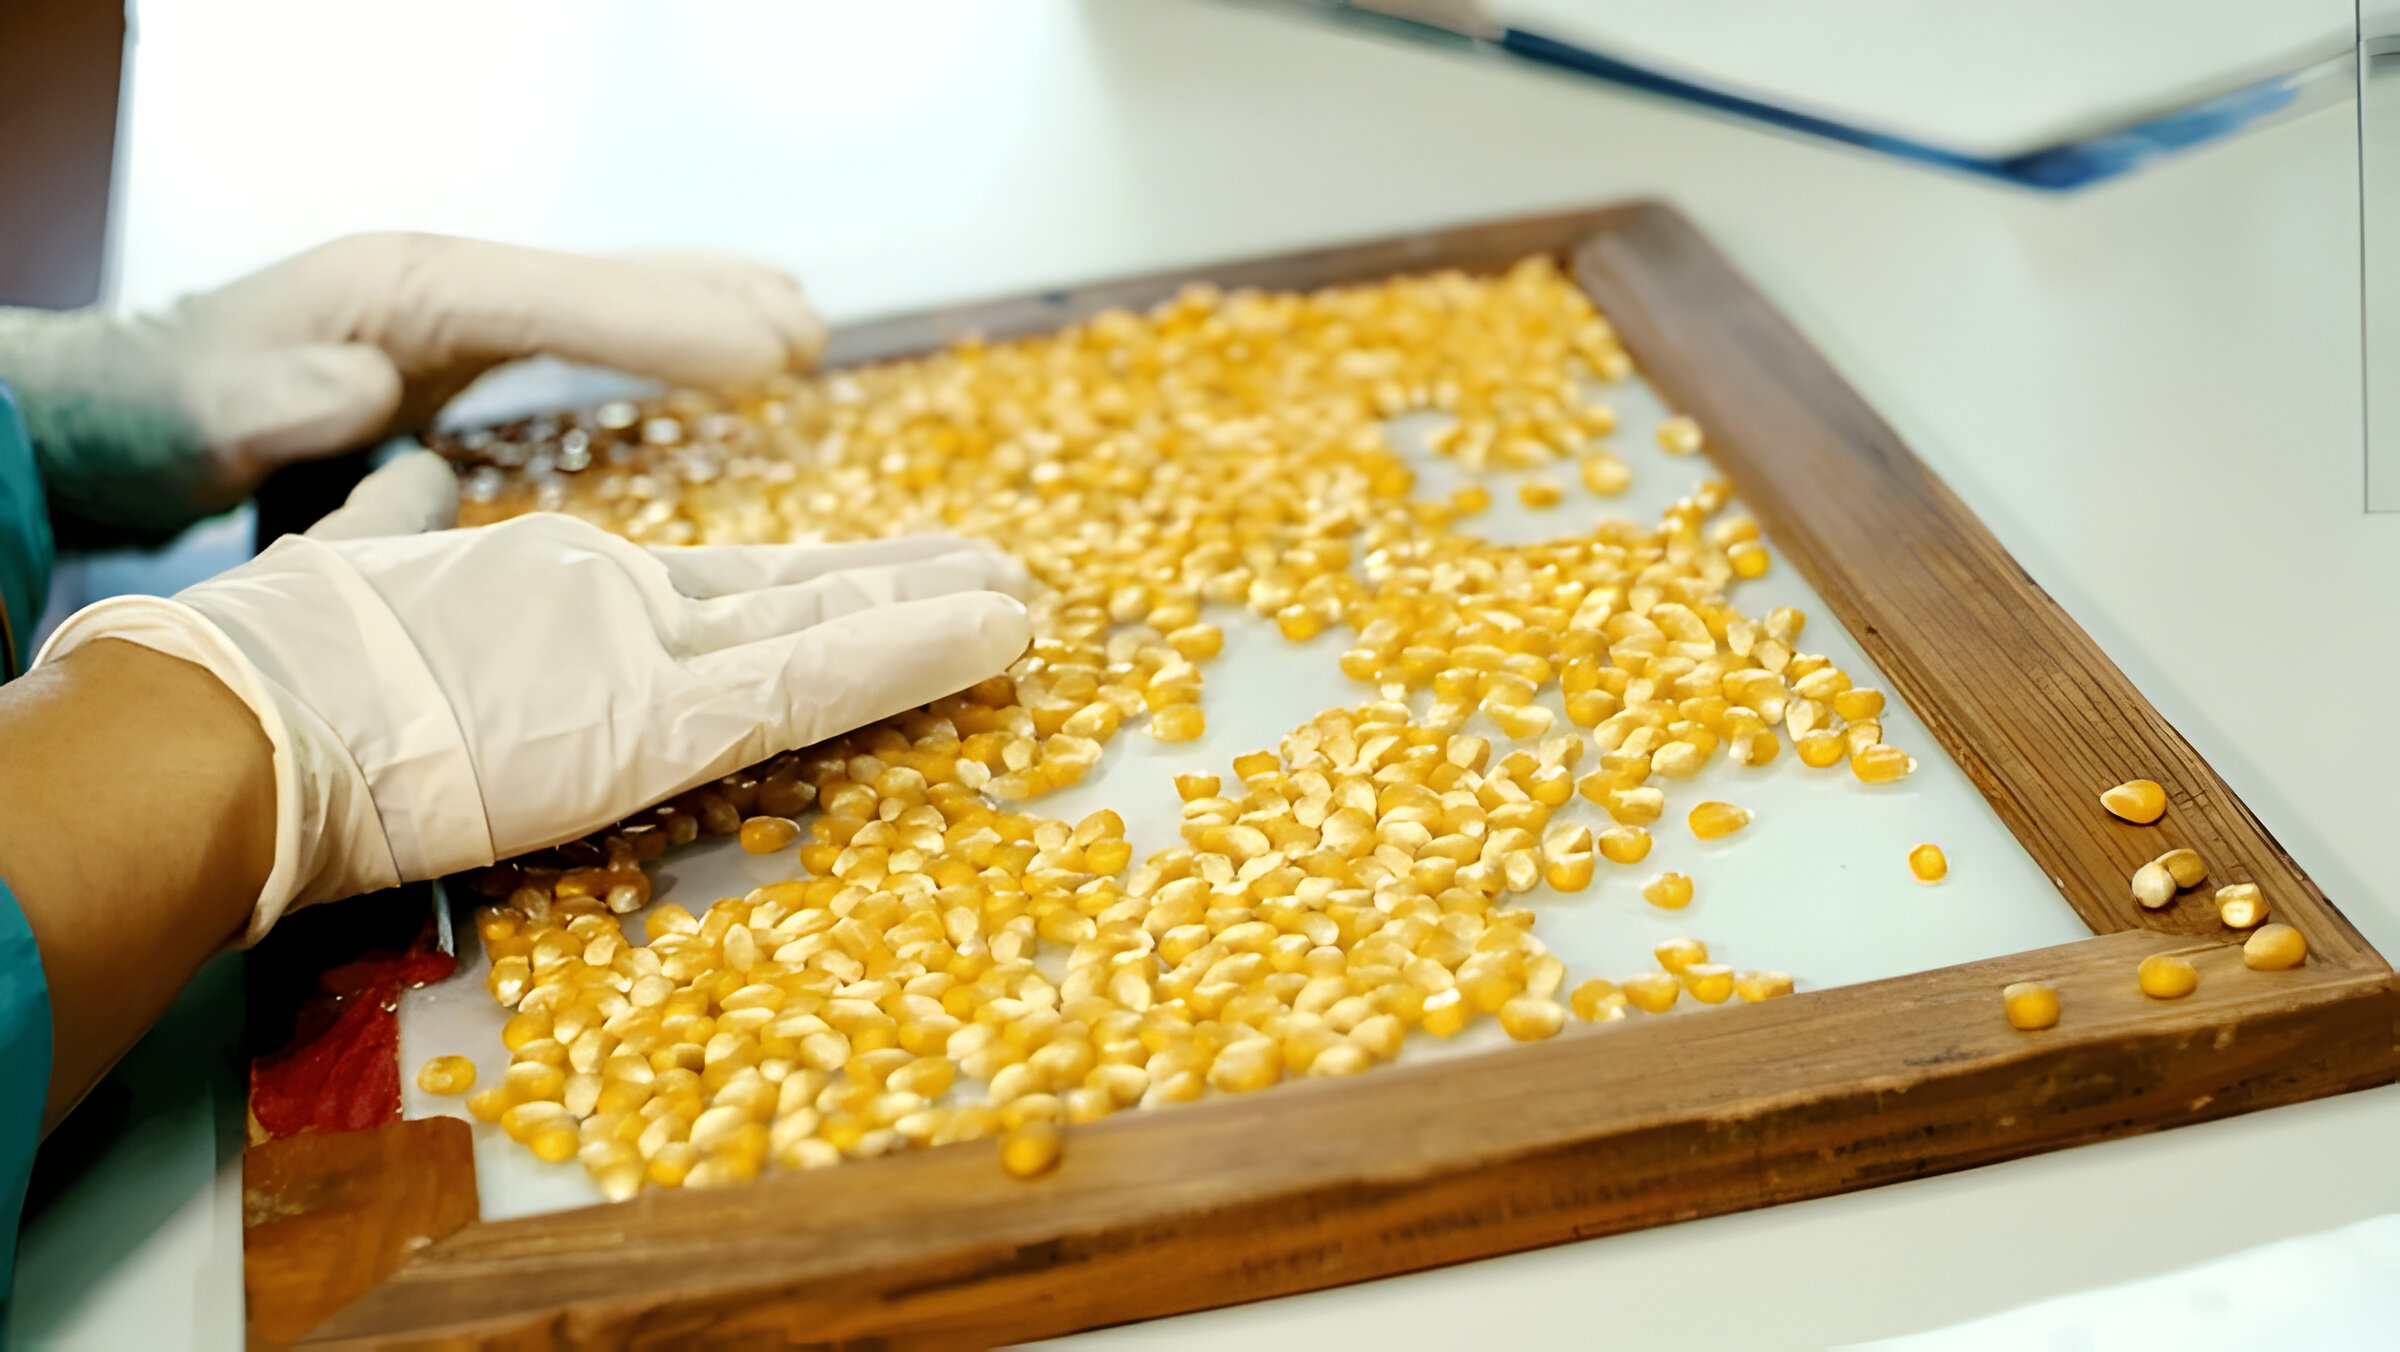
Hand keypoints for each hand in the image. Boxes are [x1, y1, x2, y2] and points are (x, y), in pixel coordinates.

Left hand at [0, 233, 825, 532]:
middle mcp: (448, 283)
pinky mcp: (465, 349)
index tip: (766, 353)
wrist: (129, 409)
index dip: (669, 323)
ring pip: (611, 296)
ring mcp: (461, 312)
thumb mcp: (210, 409)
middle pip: (608, 277)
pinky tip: (715, 357)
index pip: (563, 300)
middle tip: (812, 337)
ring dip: (707, 306)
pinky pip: (589, 334)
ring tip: (805, 330)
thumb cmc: (169, 413)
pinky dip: (662, 335)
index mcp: (405, 285)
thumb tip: (369, 385)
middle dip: (714, 301)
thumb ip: (283, 396)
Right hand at [36, 454, 1030, 939]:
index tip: (867, 581)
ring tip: (1023, 595)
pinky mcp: (664, 720)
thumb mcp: (354, 581)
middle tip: (989, 569)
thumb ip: (399, 536)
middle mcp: (617, 603)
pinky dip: (917, 652)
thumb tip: (399, 482)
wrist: (239, 718)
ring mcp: (647, 654)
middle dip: (891, 584)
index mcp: (555, 589)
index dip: (803, 592)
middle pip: (787, 596)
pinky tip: (998, 633)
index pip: (710, 596)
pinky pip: (821, 683)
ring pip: (823, 629)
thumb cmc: (276, 671)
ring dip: (932, 613)